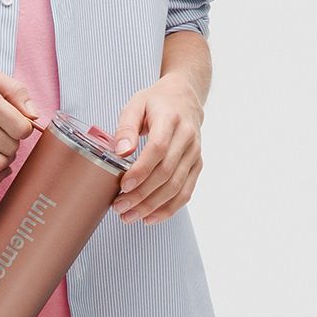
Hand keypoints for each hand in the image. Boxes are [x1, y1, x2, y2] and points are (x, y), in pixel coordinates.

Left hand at [109, 76, 204, 222]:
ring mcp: (195, 154)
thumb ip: (126, 127)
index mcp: (170, 119)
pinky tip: (151, 218)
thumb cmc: (157, 103)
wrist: (185, 98)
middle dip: (141, 195)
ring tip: (129, 216)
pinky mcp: (197, 166)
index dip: (141, 170)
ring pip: (176, 187)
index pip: (158, 149)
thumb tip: (121, 151)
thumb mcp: (135, 105)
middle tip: (119, 207)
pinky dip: (169, 209)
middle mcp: (187, 138)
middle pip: (166, 173)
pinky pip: (186, 192)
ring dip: (152, 206)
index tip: (123, 185)